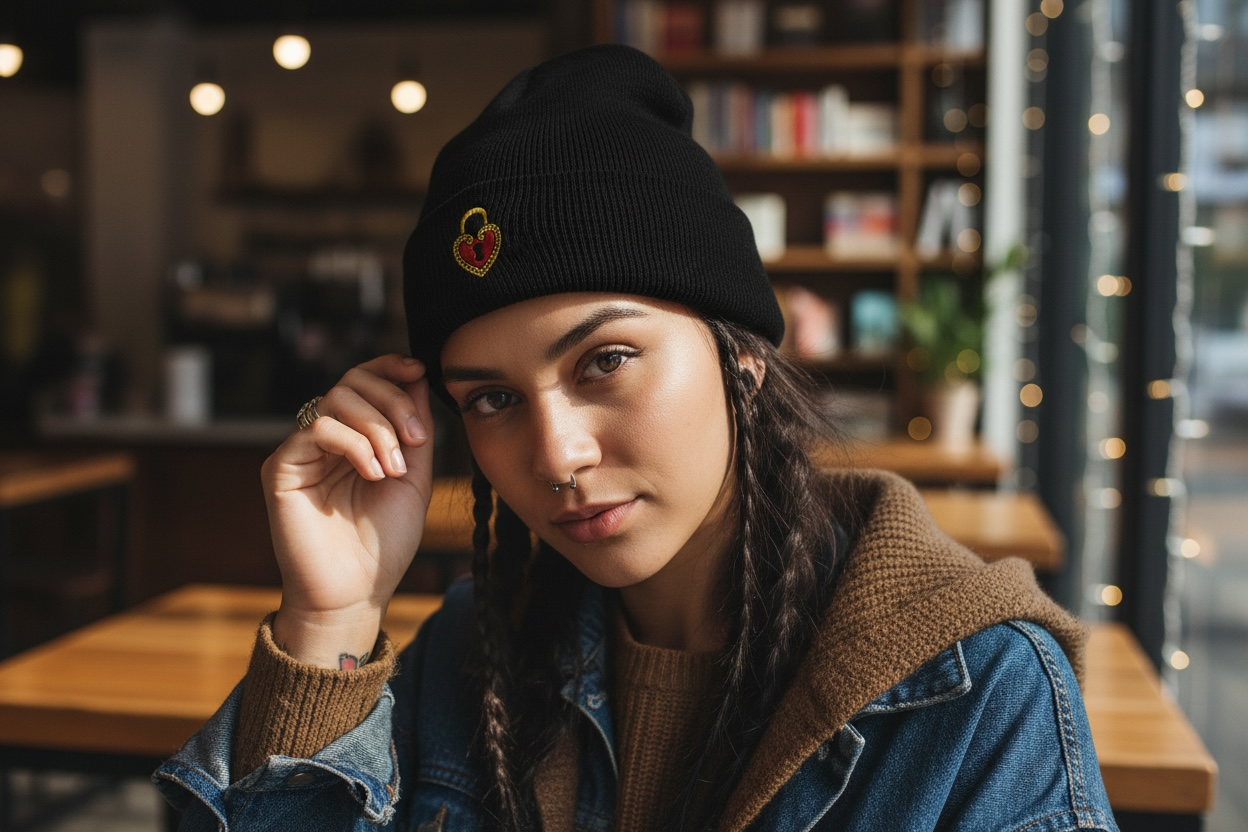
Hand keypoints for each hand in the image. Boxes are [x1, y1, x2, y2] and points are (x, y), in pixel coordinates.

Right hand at [262, 354, 434, 666]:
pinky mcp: (282, 468)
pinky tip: (373, 472)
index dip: (388, 368)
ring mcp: (301, 452)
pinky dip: (355, 443)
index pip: (363, 382)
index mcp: (354, 439)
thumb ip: (415, 431)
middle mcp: (323, 440)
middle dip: (392, 402)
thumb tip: (418, 377)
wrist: (356, 594)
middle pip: (351, 382)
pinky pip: (317, 428)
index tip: (418, 370)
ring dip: (378, 427)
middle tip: (415, 438)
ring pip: (335, 399)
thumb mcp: (415, 479)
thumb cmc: (383, 544)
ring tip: (393, 468)